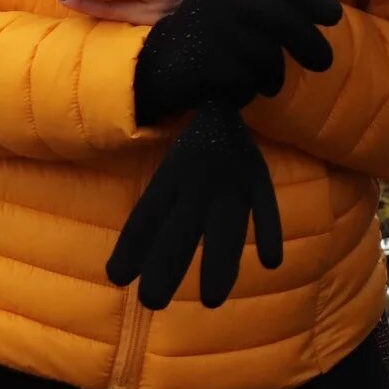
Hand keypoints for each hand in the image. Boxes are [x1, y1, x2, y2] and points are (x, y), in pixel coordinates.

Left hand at [105, 100, 282, 308]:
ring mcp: (232, 179)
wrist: (222, 87)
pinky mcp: (259, 176)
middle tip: (153, 302)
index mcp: (170, 176)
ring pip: (225, 226)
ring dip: (219, 262)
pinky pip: (266, 205)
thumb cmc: (191, 147)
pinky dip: (270, 231)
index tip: (117, 277)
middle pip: (181, 228)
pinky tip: (271, 262)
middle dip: (167, 264)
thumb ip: (152, 221)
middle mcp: (197, 179)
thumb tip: (116, 274)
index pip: (147, 215)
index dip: (133, 245)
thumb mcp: (168, 172)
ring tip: (212, 300)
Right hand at [130, 0, 340, 126]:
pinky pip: (248, 82)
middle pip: (284, 20)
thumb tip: (322, 13)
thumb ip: (264, 4)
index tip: (333, 17)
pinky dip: (248, 91)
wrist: (149, 66)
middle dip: (310, 44)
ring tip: (266, 83)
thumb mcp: (227, 6)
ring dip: (273, 75)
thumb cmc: (199, 36)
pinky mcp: (207, 63)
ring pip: (268, 55)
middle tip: (324, 63)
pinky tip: (234, 90)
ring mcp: (213, 29)